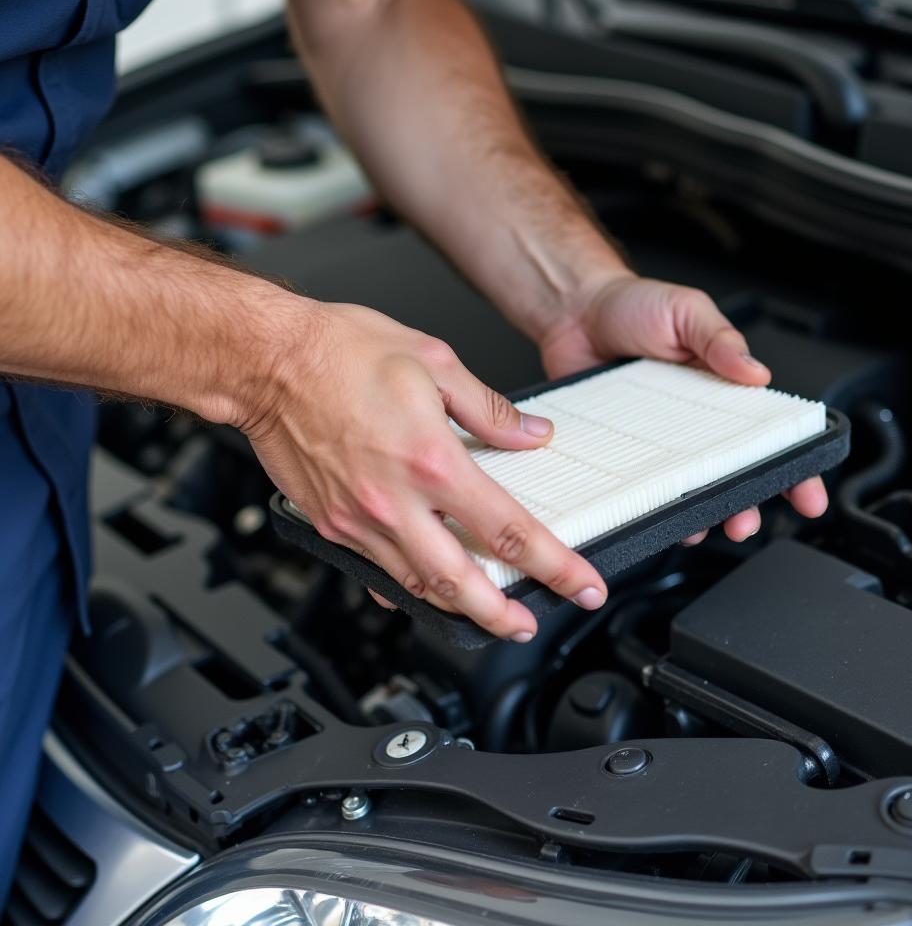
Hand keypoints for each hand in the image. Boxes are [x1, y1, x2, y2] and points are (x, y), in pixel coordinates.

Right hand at [243, 302, 606, 640]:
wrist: (264, 360)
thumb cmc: (338, 351)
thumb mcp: (432, 361)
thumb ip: (489, 408)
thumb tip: (530, 433)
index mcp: (432, 460)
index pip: (509, 529)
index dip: (555, 565)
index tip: (581, 584)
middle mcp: (395, 500)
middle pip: (461, 583)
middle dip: (502, 615)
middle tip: (529, 626)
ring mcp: (358, 520)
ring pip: (416, 586)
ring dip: (456, 608)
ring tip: (485, 614)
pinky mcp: (330, 524)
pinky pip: (374, 570)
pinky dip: (403, 587)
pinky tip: (420, 590)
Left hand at [539, 273, 828, 541]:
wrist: (574, 312)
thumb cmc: (633, 306)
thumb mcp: (686, 311)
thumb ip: (720, 339)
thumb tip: (756, 373)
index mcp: (724, 390)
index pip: (771, 436)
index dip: (795, 467)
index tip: (808, 498)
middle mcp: (697, 423)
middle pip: (736, 475)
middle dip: (749, 505)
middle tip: (746, 523)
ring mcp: (661, 441)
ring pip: (693, 491)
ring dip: (703, 514)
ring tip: (704, 525)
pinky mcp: (624, 450)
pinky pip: (643, 488)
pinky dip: (653, 508)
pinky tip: (657, 516)